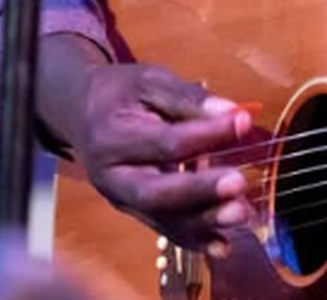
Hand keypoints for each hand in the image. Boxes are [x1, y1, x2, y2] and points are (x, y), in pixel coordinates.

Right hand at [42, 38, 255, 253]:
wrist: (83, 113)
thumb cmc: (121, 94)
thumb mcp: (150, 82)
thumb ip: (190, 98)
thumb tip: (233, 114)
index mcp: (112, 137)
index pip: (165, 142)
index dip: (207, 134)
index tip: (243, 123)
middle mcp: (112, 176)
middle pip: (155, 192)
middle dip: (199, 191)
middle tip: (238, 183)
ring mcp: (122, 200)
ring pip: (162, 218)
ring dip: (204, 220)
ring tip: (241, 213)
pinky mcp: (136, 212)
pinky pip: (165, 230)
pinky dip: (196, 240)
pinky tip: (224, 245)